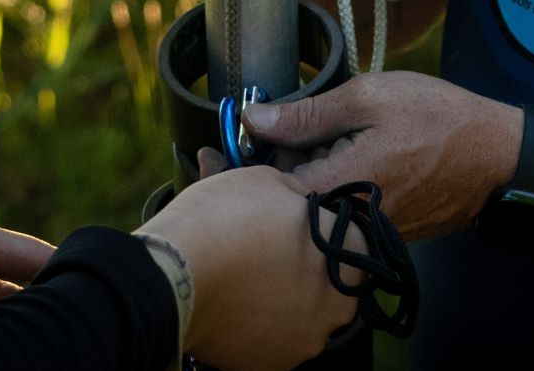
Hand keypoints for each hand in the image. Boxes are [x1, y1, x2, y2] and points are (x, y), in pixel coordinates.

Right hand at [141, 164, 362, 370]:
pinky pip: (276, 340)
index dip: (328, 229)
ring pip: (304, 315)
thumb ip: (295, 192)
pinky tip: (234, 304)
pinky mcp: (276, 364)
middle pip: (333, 283)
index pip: (358, 241)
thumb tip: (295, 198)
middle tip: (269, 251)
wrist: (175, 274)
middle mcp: (339, 305)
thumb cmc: (225, 219)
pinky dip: (260, 326)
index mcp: (349, 256)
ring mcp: (308, 340)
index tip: (300, 225)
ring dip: (284, 299)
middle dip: (308, 269)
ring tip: (245, 278)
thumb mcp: (267, 180)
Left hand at [245, 72, 521, 241]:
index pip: (271, 185)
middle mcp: (349, 224)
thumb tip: (254, 118)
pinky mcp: (387, 235)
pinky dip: (346, 184)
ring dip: (321, 172)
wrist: (497, 154)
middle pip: (294, 198)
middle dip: (294, 159)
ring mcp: (369, 234)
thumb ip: (307, 113)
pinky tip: (364, 156)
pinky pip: (348, 211)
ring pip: (322, 204)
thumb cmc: (435, 118)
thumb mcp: (368, 98)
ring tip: (344, 137)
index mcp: (338, 190)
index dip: (261, 154)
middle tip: (313, 123)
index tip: (263, 127)